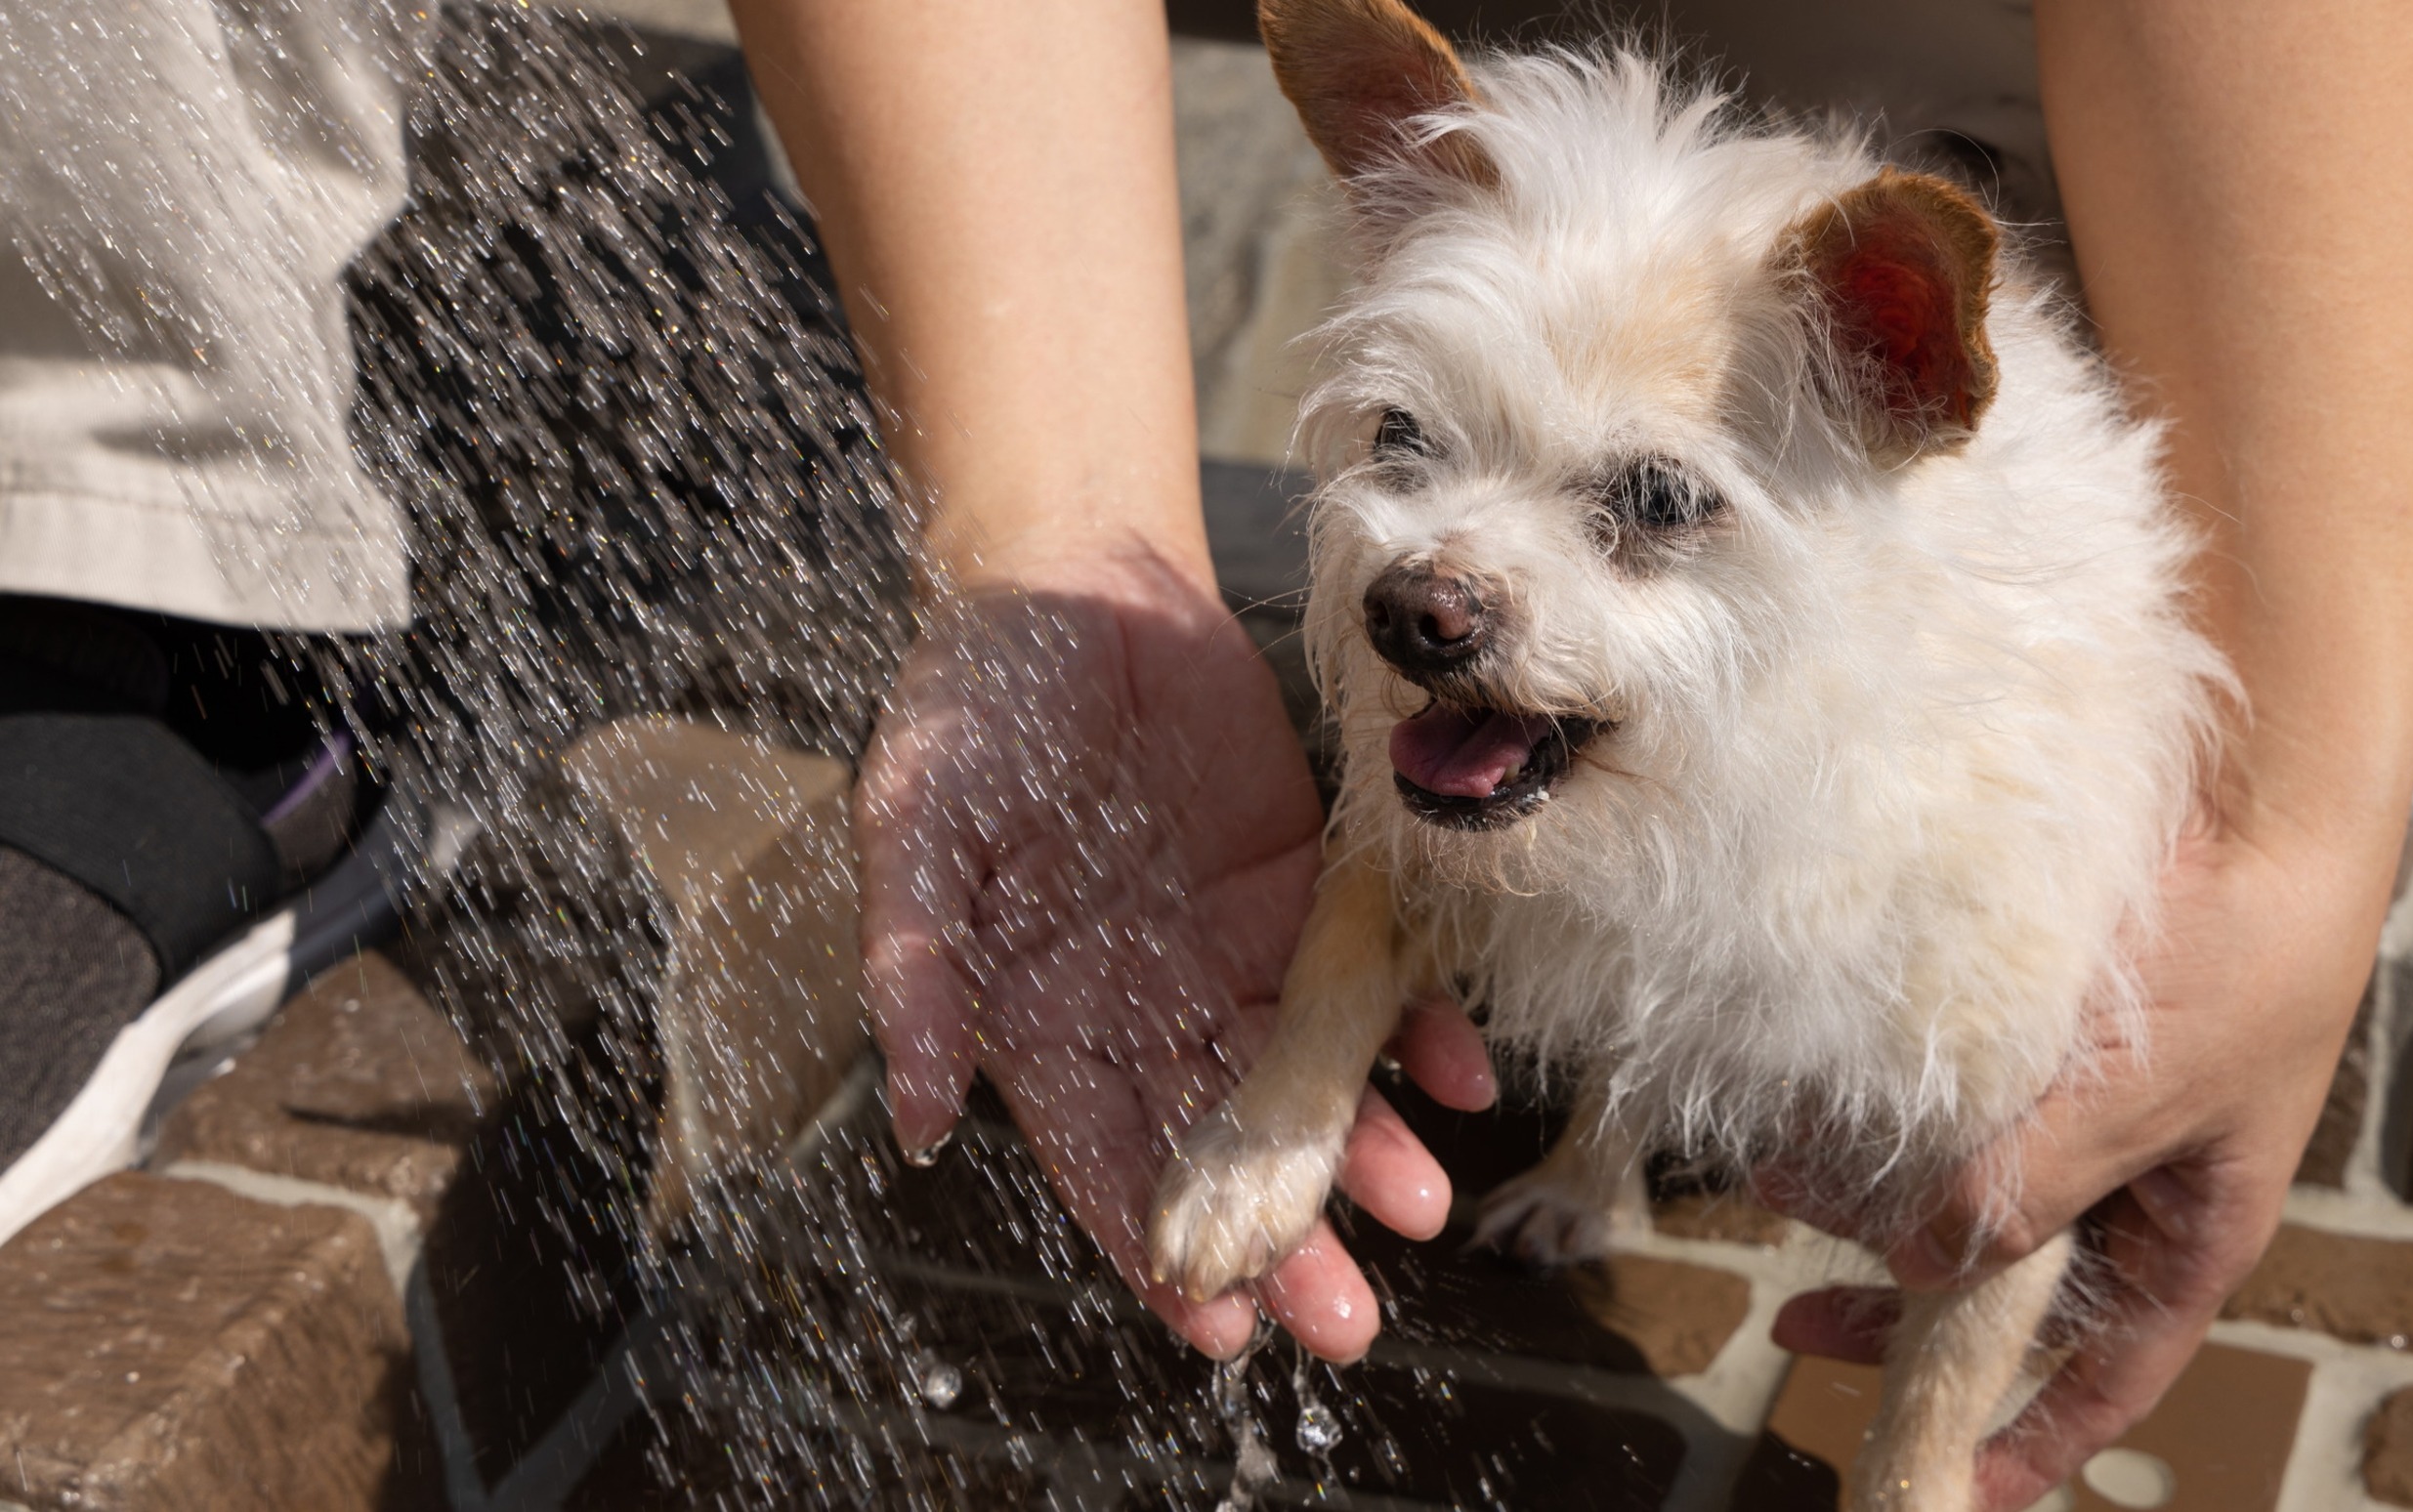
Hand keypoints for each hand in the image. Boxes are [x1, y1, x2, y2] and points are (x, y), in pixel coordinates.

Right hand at [856, 549, 1495, 1363]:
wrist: (1074, 583)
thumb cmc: (969, 703)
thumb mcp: (913, 822)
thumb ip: (912, 965)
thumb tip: (915, 1117)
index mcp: (1039, 1015)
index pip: (1099, 1157)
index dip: (1151, 1245)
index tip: (1214, 1328)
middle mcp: (1141, 1005)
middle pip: (1216, 1145)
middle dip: (1282, 1240)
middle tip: (1343, 1320)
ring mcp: (1227, 952)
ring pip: (1303, 1078)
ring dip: (1364, 1151)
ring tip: (1422, 1207)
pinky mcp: (1302, 889)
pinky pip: (1366, 974)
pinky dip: (1416, 1025)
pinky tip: (1464, 1074)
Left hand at [1766, 815, 2388, 1510]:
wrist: (2264, 789)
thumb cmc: (2248, 956)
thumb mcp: (2143, 1101)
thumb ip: (2032, 1187)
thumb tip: (1928, 1265)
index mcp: (2190, 1228)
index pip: (2111, 1372)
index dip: (2035, 1436)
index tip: (1952, 1481)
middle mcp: (2133, 1178)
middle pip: (2012, 1284)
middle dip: (1904, 1304)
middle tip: (1796, 1311)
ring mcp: (2086, 1103)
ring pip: (1968, 1188)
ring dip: (1876, 1196)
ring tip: (1779, 1177)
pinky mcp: (2039, 1032)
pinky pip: (1955, 1099)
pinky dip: (1890, 1113)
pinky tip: (1820, 1106)